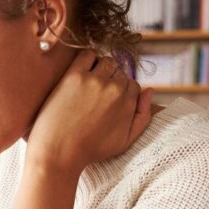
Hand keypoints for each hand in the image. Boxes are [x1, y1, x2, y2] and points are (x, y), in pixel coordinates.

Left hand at [26, 50, 153, 172]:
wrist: (58, 153)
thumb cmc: (91, 150)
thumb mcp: (125, 141)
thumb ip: (143, 116)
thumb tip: (150, 90)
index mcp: (128, 102)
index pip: (133, 85)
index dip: (121, 92)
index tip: (107, 102)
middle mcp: (114, 89)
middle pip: (120, 72)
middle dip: (111, 81)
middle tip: (96, 95)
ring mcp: (94, 81)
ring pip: (106, 62)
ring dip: (100, 69)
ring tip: (88, 85)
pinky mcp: (73, 76)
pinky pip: (87, 54)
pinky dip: (87, 58)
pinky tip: (81, 72)